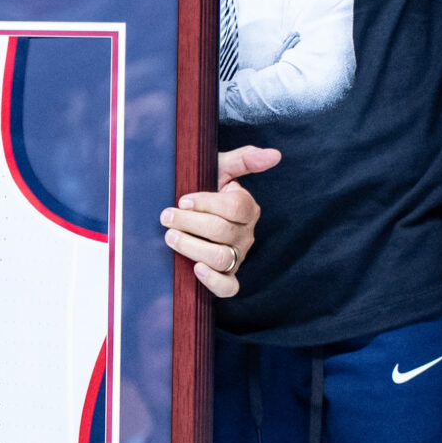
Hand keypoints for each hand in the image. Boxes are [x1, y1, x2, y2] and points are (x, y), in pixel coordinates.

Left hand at [161, 145, 279, 297]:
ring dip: (192, 247)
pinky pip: (228, 287)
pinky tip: (196, 268)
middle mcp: (246, 234)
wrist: (188, 214)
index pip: (234, 208)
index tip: (182, 200)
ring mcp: (237, 257)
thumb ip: (245, 159)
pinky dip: (213, 280)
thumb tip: (275, 155)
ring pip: (221, 258)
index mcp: (247, 208)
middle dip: (191, 223)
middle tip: (166, 217)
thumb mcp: (221, 169)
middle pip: (223, 232)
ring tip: (170, 237)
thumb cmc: (206, 189)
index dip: (207, 204)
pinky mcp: (227, 277)